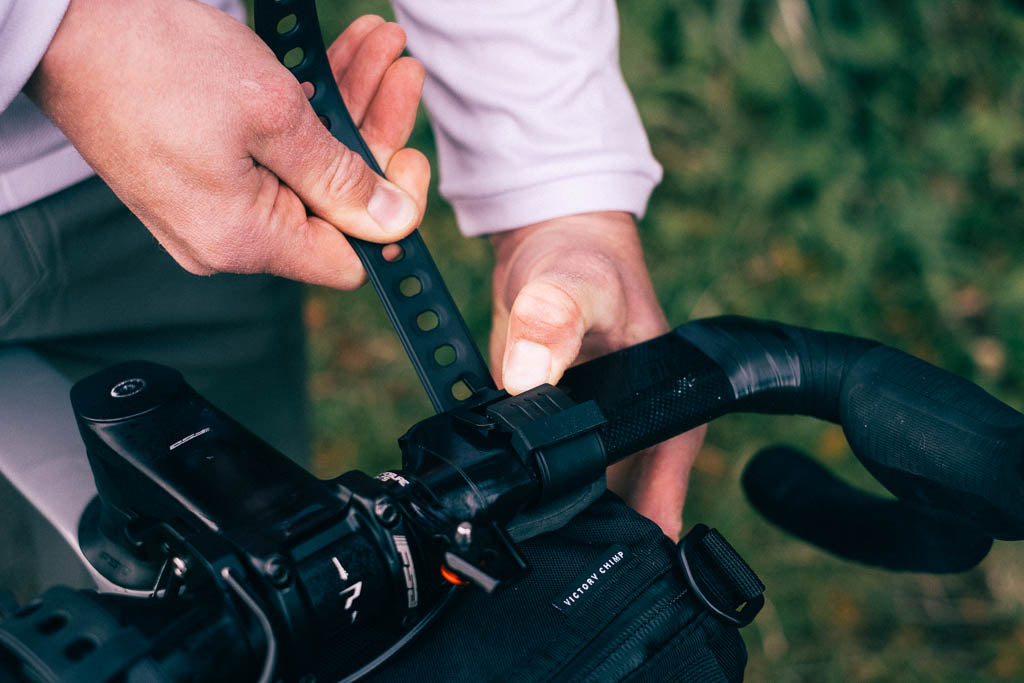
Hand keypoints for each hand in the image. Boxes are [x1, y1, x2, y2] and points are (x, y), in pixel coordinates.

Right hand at [27, 3, 427, 288]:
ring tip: (378, 46)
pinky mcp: (201, 167)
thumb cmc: (156, 62)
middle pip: (332, 202)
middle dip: (375, 132)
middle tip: (402, 72)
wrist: (65, 19)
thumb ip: (341, 177)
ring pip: (306, 165)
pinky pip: (270, 149)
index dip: (389, 212)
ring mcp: (212, 201)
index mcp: (244, 240)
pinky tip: (337, 58)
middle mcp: (227, 235)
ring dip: (347, 104)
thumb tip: (393, 223)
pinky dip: (306, 106)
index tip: (410, 155)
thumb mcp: (273, 117)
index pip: (348, 257)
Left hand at [490, 211, 703, 538]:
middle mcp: (637, 436)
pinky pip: (544, 477)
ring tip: (519, 529)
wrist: (551, 244)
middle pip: (618, 517)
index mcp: (669, 416)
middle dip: (584, 537)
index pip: (661, 504)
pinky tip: (500, 496)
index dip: (633, 540)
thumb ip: (553, 320)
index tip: (596, 564)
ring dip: (553, 517)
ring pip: (581, 504)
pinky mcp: (556, 432)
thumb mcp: (575, 282)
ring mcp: (596, 438)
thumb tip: (528, 374)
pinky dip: (526, 489)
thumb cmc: (584, 259)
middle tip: (543, 552)